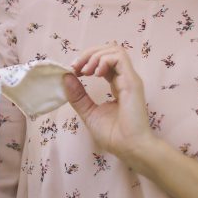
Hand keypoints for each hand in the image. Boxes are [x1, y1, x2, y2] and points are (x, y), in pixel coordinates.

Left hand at [64, 44, 155, 161]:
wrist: (130, 148)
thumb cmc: (114, 135)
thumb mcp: (89, 112)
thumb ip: (78, 96)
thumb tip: (65, 77)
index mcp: (117, 85)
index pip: (103, 62)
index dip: (86, 61)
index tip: (73, 71)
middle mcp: (124, 79)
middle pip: (109, 50)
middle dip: (88, 54)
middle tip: (76, 67)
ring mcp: (129, 79)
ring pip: (115, 49)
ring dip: (95, 55)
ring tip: (86, 71)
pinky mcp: (132, 81)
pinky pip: (119, 57)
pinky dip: (104, 60)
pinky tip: (95, 73)